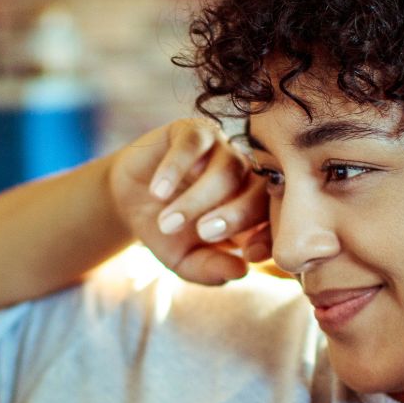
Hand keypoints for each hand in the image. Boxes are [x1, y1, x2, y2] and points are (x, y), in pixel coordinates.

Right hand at [107, 118, 270, 284]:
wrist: (127, 202)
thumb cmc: (166, 232)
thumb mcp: (185, 260)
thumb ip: (212, 269)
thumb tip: (241, 272)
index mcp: (253, 206)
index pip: (276, 218)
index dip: (268, 236)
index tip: (248, 255)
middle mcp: (245, 174)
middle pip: (259, 189)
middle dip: (236, 215)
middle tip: (205, 233)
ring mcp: (221, 149)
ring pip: (227, 168)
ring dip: (198, 198)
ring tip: (168, 222)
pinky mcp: (192, 130)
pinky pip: (193, 144)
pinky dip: (176, 168)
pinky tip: (159, 192)